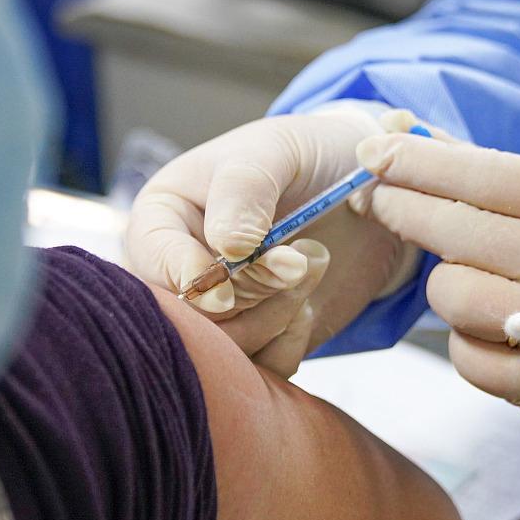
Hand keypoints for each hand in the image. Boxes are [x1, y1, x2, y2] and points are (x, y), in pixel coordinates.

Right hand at [125, 107, 421, 374]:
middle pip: (188, 315)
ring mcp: (218, 313)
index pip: (153, 259)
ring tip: (312, 262)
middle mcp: (179, 273)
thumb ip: (244, 190)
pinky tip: (311, 299)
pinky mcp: (259, 341)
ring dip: (277, 313)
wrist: (365, 188)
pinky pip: (264, 368)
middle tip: (298, 260)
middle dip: (248, 293)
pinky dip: (293, 339)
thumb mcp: (272, 151)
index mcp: (163, 219)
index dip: (186, 277)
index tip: (224, 289)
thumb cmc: (303, 156)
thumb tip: (226, 247)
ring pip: (227, 350)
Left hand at [353, 131, 519, 418]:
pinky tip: (490, 331)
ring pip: (451, 295)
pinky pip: (465, 358)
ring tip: (469, 282)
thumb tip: (398, 137)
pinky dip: (465, 343)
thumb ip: (488, 173)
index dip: (419, 162)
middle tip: (376, 201)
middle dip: (402, 211)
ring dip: (443, 287)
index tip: (371, 151)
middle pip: (456, 232)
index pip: (484, 175)